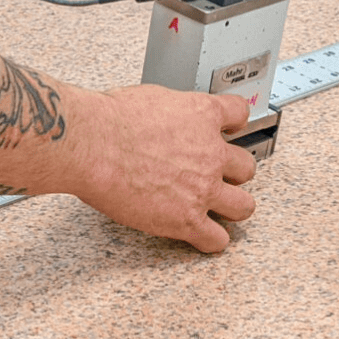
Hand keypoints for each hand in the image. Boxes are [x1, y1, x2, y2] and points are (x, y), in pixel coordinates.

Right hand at [81, 86, 256, 252]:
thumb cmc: (108, 120)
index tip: (228, 129)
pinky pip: (216, 239)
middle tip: (215, 176)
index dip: (233, 123)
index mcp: (201, 116)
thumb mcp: (148, 98)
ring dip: (231, 207)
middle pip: (245, 167)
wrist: (93, 146)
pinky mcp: (187, 220)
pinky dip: (210, 240)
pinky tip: (201, 237)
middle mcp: (211, 153)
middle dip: (231, 172)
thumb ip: (168, 112)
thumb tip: (159, 118)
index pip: (239, 113)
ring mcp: (203, 189)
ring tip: (217, 210)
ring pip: (243, 206)